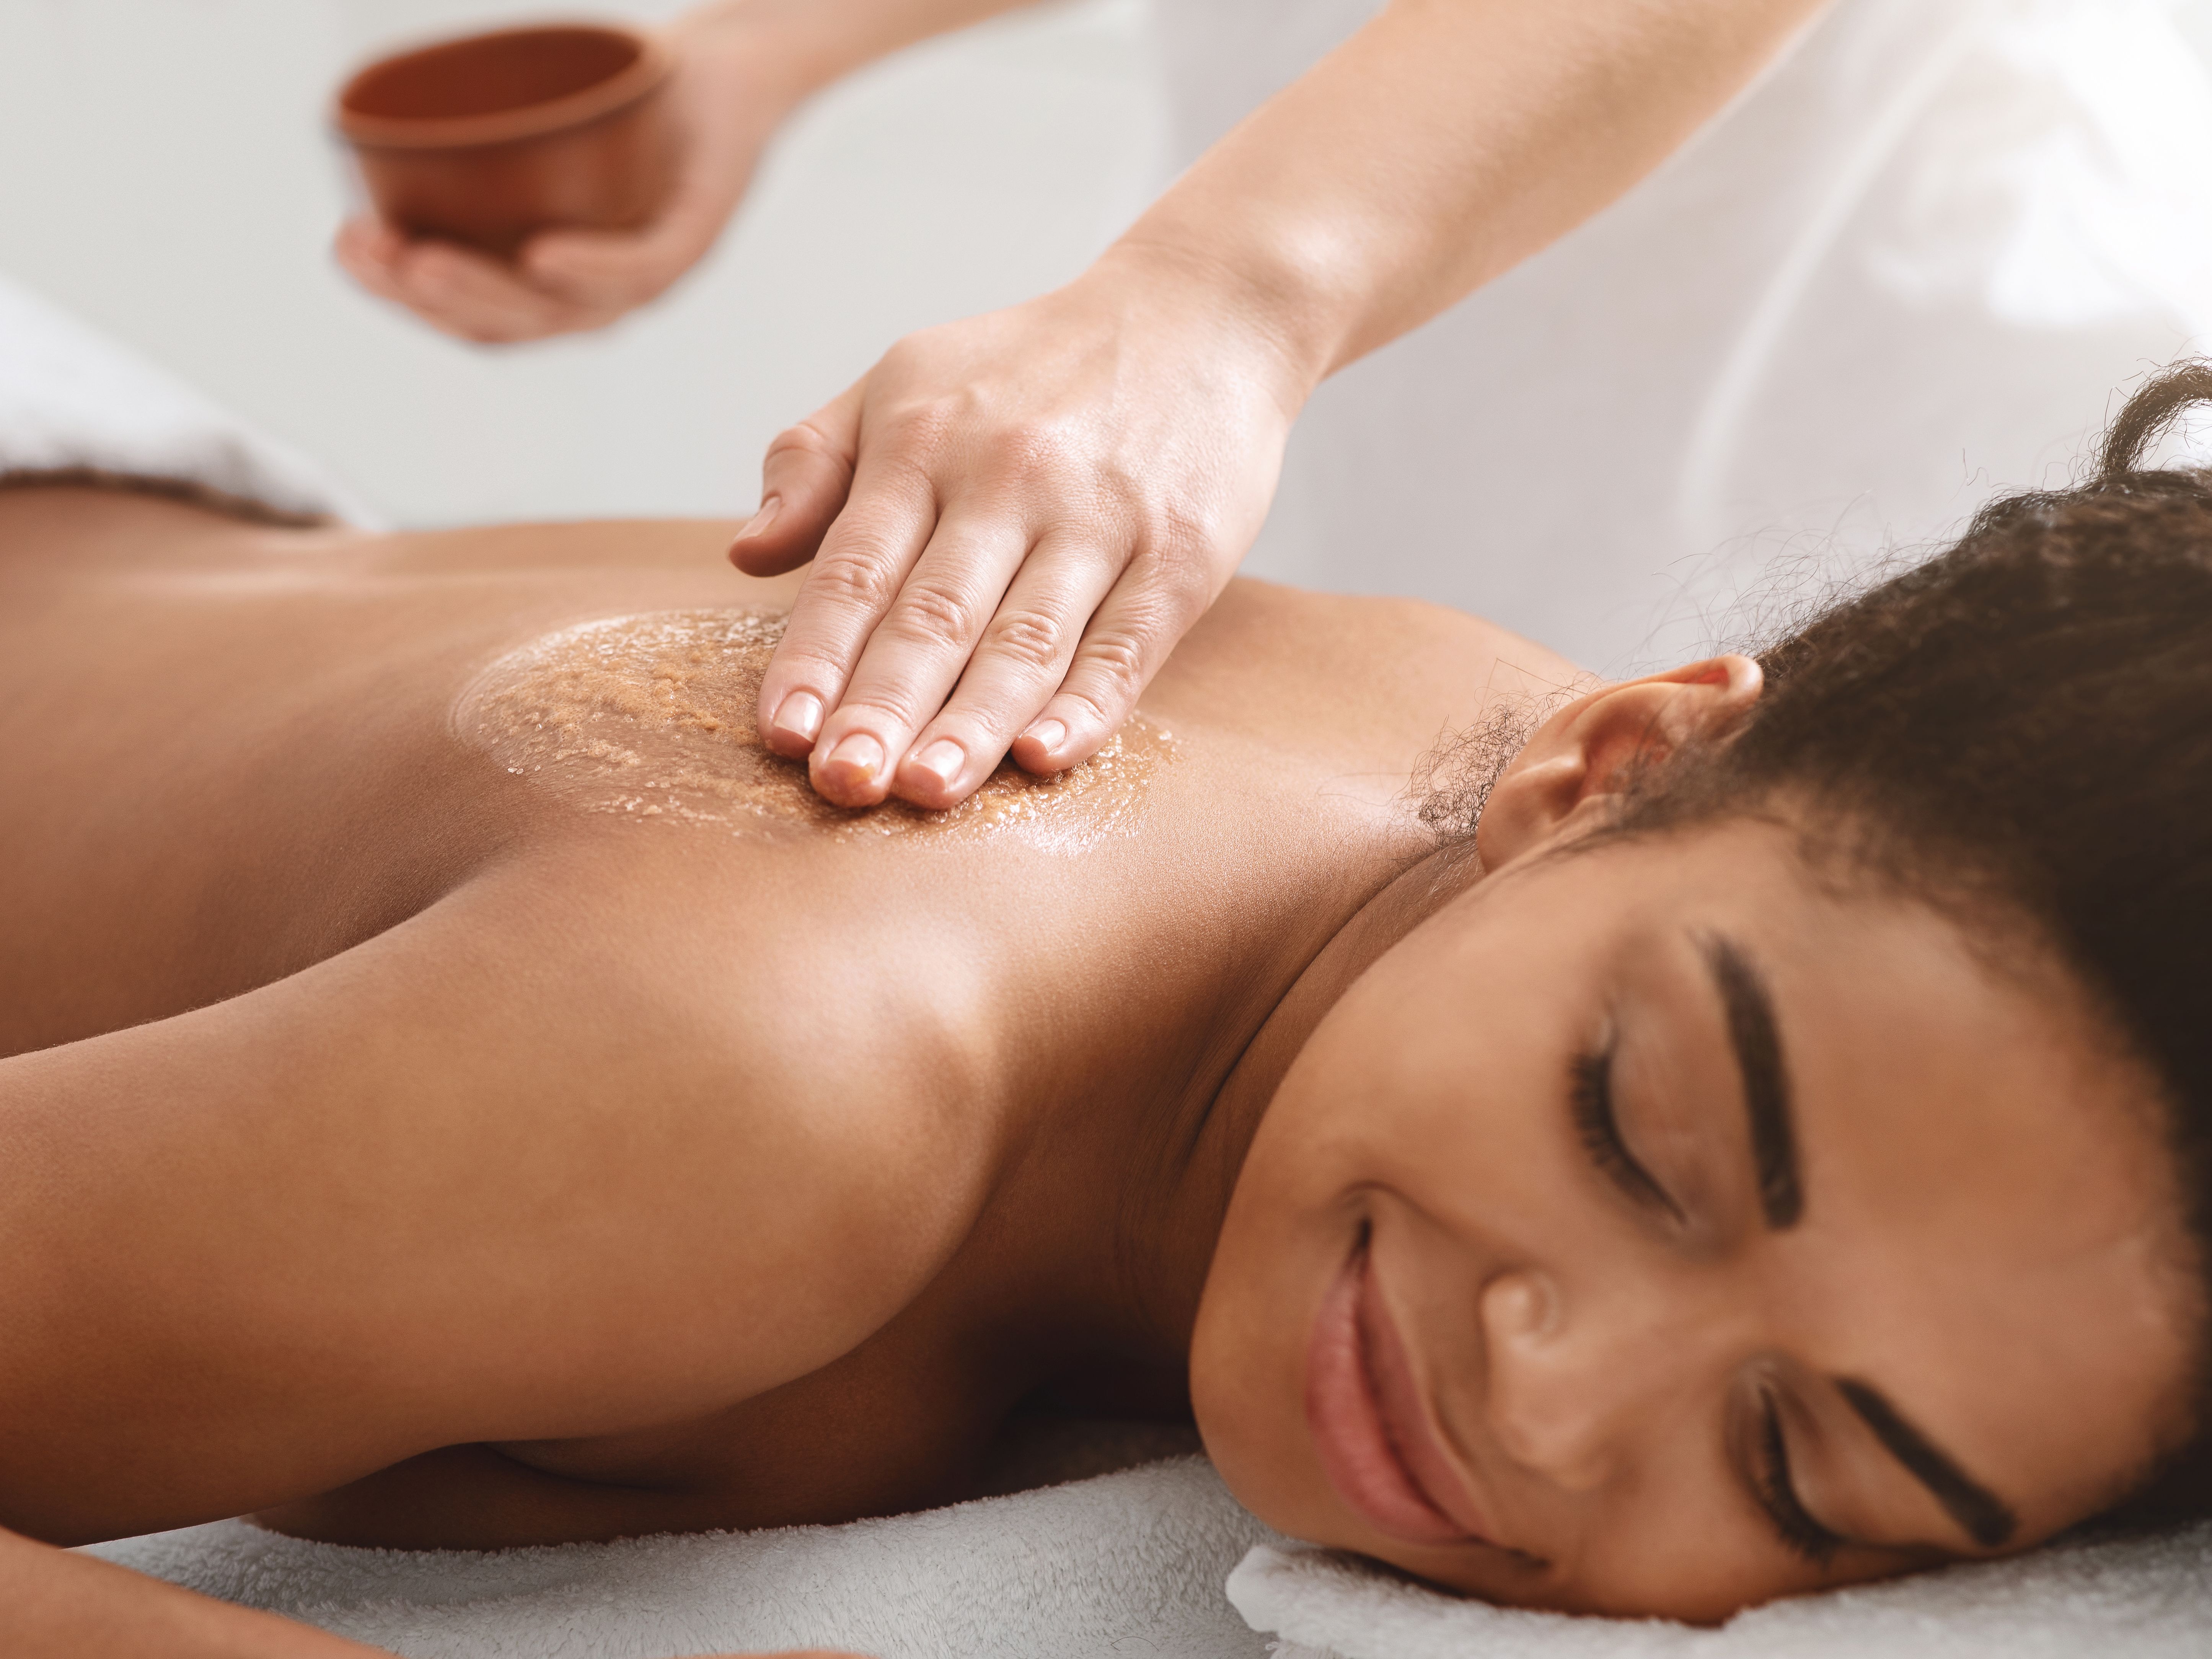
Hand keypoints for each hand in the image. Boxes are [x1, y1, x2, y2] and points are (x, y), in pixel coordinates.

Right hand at [334, 8, 803, 342]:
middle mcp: (600, 297)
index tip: (344, 246)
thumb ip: (466, 153)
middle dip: (427, 295)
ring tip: (422, 260)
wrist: (723, 75)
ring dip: (484, 288)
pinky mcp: (696, 237)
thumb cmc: (620, 106)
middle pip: (507, 321)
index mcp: (555, 287)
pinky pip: (642, 266)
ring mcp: (651, 275)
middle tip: (372, 255)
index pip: (470, 316)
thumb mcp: (529, 130)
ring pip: (562, 306)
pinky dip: (592, 265)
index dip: (400, 295)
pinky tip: (540, 256)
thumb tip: (365, 138)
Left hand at [730, 246, 1306, 807]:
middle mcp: (1008, 479)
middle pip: (934, 615)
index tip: (781, 733)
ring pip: (1025, 641)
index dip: (815, 655)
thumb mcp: (903, 377)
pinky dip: (1086, 706)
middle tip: (842, 786)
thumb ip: (814, 462)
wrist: (1200, 312)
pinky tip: (1043, 757)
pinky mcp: (1178, 555)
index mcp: (923, 439)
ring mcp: (1099, 520)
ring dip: (973, 724)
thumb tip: (744, 554)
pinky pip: (1125, 646)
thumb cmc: (1031, 364)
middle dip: (883, 707)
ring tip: (925, 794)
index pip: (855, 569)